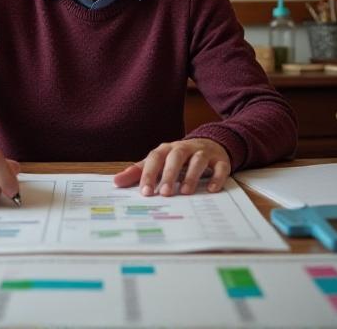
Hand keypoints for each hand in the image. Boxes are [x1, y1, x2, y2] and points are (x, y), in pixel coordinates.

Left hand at [113, 138, 230, 196]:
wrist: (209, 144)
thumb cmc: (178, 159)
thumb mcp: (158, 163)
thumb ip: (138, 172)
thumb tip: (116, 182)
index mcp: (167, 149)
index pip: (155, 158)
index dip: (149, 174)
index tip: (145, 192)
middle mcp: (184, 148)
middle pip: (176, 157)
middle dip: (170, 174)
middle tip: (164, 193)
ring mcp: (203, 152)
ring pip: (197, 160)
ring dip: (191, 175)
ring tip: (186, 192)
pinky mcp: (220, 159)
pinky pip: (220, 166)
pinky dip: (216, 177)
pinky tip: (211, 190)